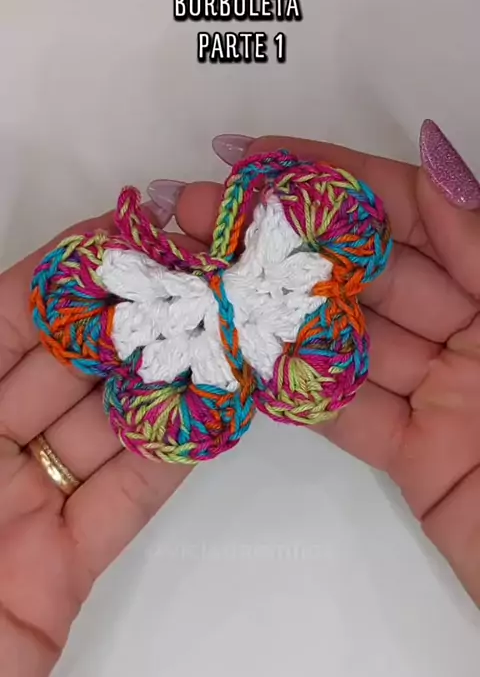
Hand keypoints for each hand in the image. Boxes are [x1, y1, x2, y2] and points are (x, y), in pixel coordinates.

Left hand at [0, 214, 203, 675]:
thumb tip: (26, 288)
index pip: (5, 321)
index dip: (63, 275)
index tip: (121, 234)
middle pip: (65, 367)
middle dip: (127, 319)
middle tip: (189, 273)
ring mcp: (24, 505)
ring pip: (104, 426)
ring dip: (162, 380)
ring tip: (217, 328)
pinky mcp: (63, 567)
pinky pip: (126, 499)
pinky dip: (172, 455)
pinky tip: (215, 410)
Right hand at [150, 126, 479, 607]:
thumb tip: (434, 156)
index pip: (406, 211)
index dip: (334, 178)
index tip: (260, 159)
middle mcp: (467, 328)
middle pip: (359, 271)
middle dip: (280, 238)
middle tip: (198, 211)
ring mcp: (437, 391)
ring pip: (341, 340)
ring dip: (270, 311)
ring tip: (201, 278)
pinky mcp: (417, 457)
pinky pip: (347, 415)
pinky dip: (296, 391)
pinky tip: (239, 356)